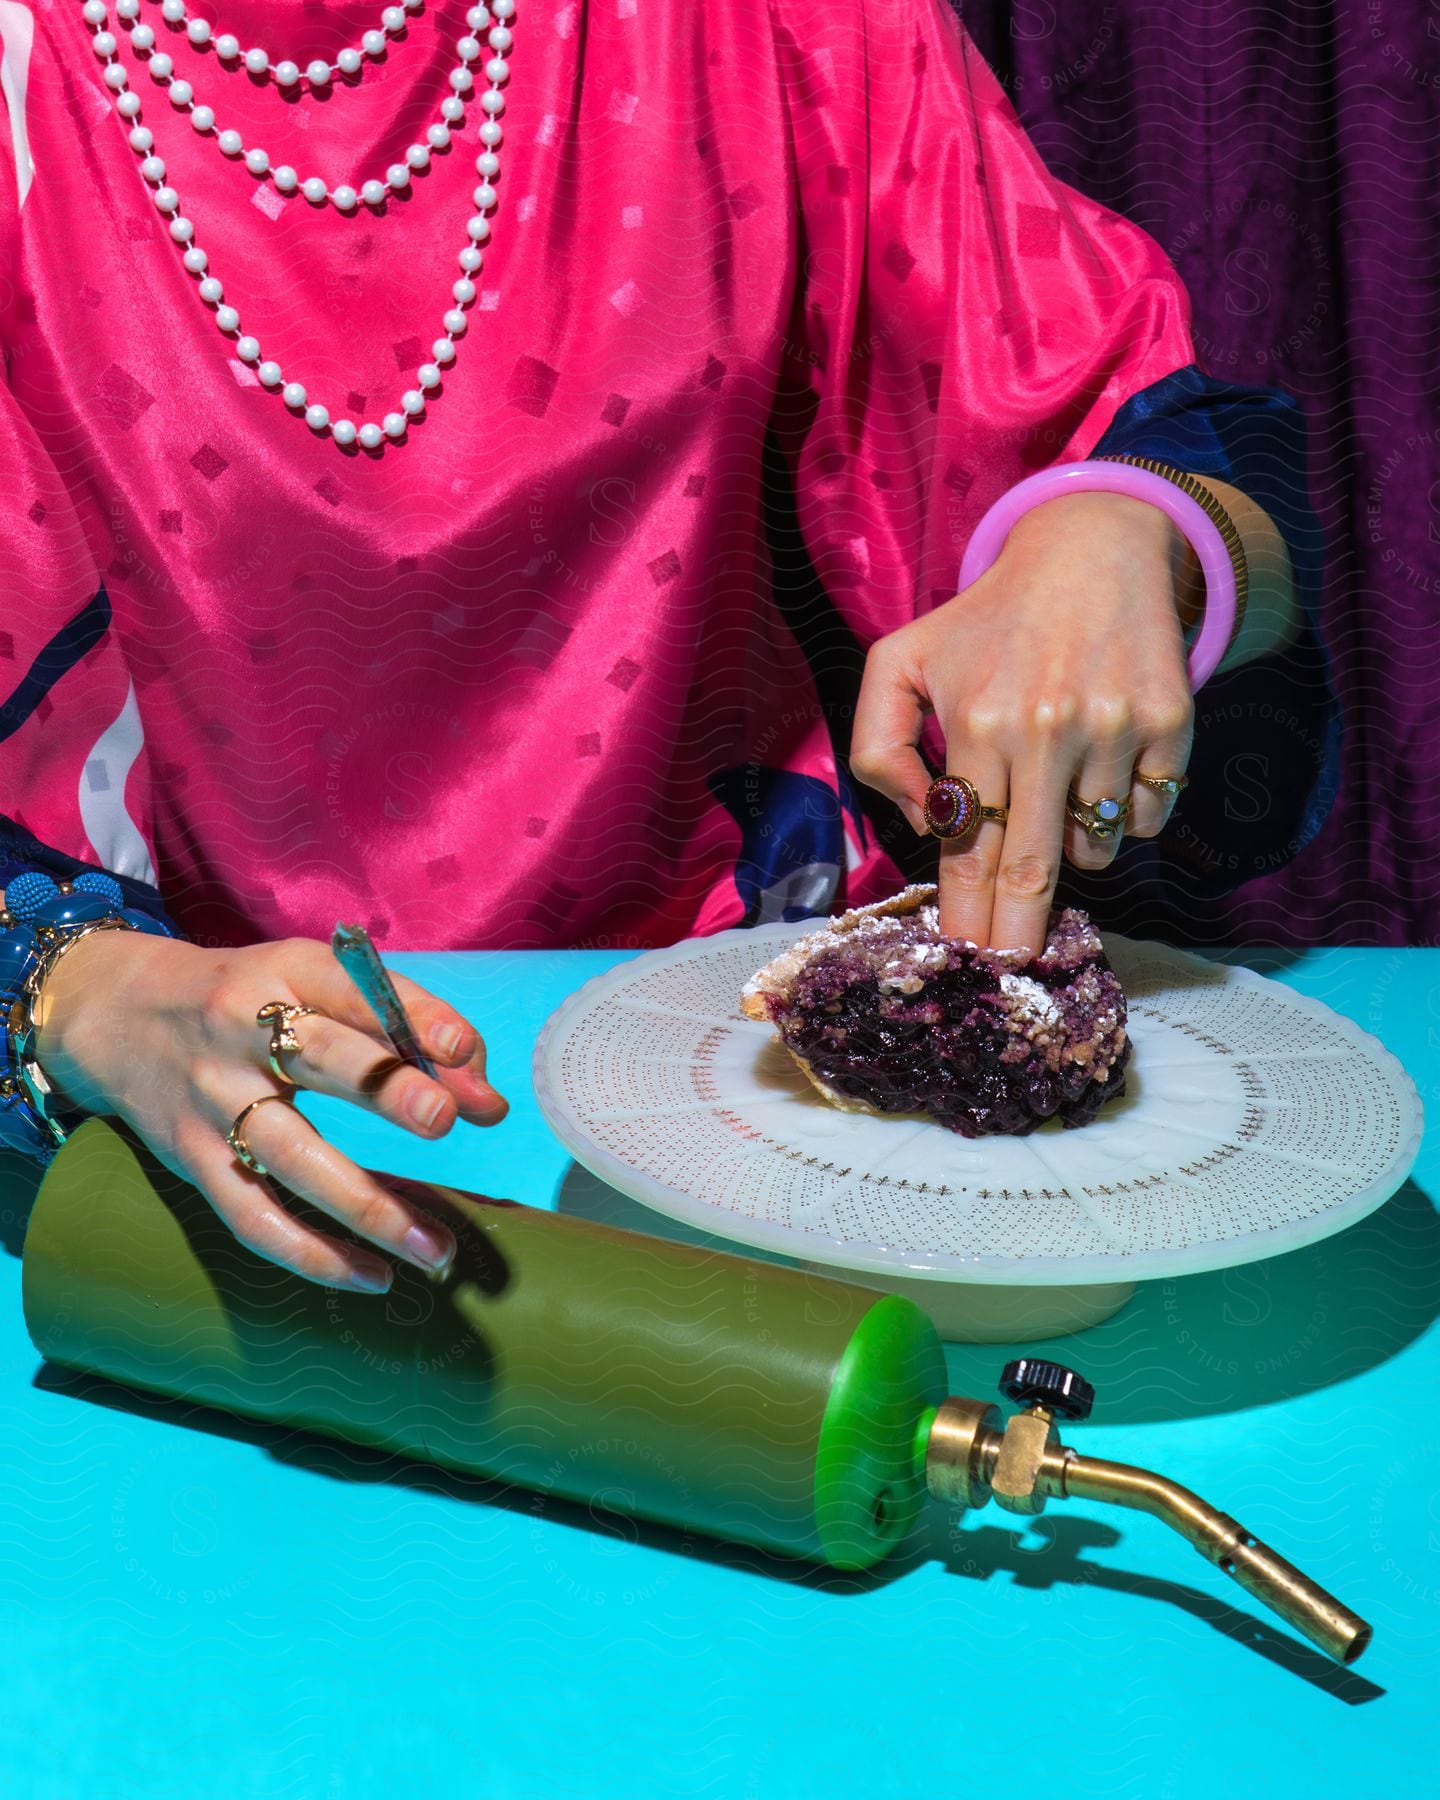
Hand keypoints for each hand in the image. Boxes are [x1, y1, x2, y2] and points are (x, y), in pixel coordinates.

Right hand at [33, 930, 508, 1291]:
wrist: (119, 1014)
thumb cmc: (254, 1000)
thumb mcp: (316, 985)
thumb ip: (406, 1032)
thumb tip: (488, 1103)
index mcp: (288, 972)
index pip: (356, 990)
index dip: (413, 1018)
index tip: (465, 1052)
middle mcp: (244, 1030)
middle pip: (320, 1060)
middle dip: (385, 1088)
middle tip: (444, 1120)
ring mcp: (214, 1098)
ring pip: (292, 1156)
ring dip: (368, 1206)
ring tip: (435, 1248)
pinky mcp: (193, 1159)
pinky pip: (253, 1216)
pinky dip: (312, 1254)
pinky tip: (374, 1277)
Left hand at [851, 491, 1194, 952]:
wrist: (1093, 552)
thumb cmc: (986, 622)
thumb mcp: (901, 661)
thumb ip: (877, 745)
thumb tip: (922, 819)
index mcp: (979, 720)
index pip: (971, 845)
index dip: (969, 911)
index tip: (969, 957)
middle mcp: (1048, 728)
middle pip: (1033, 865)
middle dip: (1018, 930)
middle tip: (1011, 966)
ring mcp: (1115, 728)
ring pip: (1095, 848)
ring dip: (1072, 852)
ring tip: (1054, 797)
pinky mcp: (1170, 724)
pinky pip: (1145, 818)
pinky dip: (1123, 818)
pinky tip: (1100, 771)